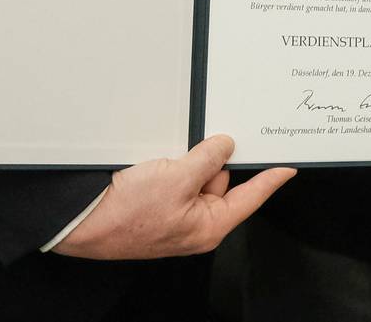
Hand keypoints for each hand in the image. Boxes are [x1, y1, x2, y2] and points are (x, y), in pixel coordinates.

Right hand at [52, 134, 292, 259]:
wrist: (82, 222)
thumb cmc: (125, 213)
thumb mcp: (177, 177)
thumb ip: (207, 159)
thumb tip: (225, 146)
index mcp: (209, 225)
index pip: (251, 197)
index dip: (271, 180)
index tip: (288, 168)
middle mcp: (197, 224)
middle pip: (223, 180)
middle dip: (215, 160)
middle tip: (202, 144)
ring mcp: (177, 214)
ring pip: (198, 176)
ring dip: (190, 160)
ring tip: (168, 157)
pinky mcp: (159, 205)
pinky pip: (178, 178)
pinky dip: (174, 165)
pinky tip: (159, 160)